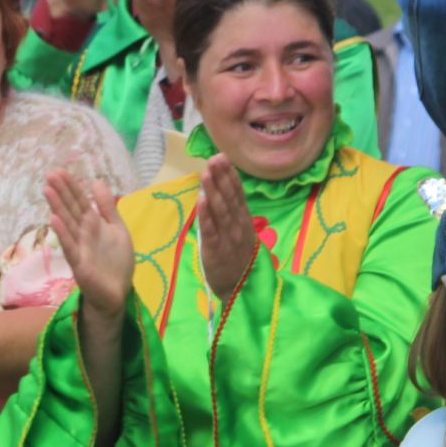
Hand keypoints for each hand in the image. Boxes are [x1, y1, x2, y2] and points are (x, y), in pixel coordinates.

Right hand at [45, 171, 132, 319]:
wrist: (117, 292)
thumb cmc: (116, 262)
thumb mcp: (117, 228)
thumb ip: (107, 207)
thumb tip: (96, 181)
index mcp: (93, 223)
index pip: (80, 201)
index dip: (71, 186)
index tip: (59, 171)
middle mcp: (83, 233)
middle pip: (70, 208)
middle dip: (61, 192)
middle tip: (49, 175)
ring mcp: (79, 247)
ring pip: (67, 223)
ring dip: (57, 207)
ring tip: (47, 190)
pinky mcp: (79, 263)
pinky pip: (69, 246)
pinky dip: (62, 233)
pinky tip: (54, 220)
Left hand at [197, 155, 259, 296]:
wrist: (242, 288)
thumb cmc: (237, 258)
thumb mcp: (240, 233)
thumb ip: (232, 214)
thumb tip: (218, 191)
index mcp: (244, 220)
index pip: (237, 194)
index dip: (230, 175)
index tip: (223, 157)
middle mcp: (238, 226)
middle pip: (229, 198)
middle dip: (221, 177)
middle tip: (214, 158)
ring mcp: (228, 237)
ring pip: (220, 210)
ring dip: (213, 190)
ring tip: (206, 172)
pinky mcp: (216, 250)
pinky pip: (211, 230)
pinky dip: (206, 214)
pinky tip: (201, 200)